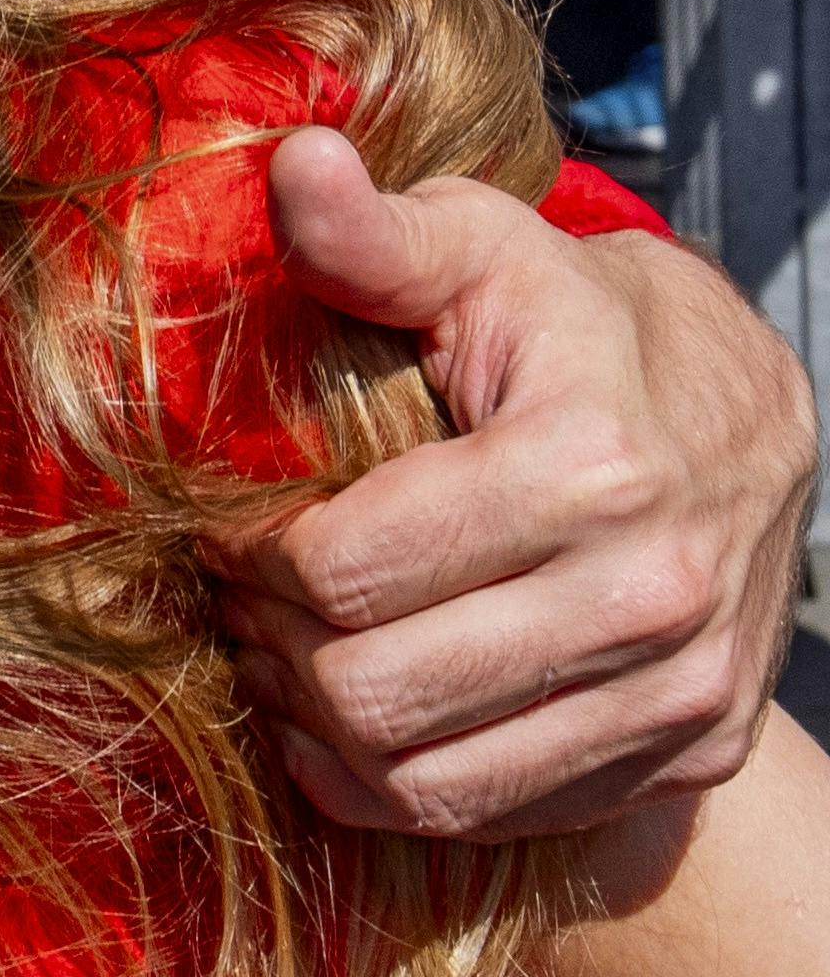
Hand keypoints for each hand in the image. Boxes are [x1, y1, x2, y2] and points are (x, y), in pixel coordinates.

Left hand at [216, 128, 817, 838]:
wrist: (752, 415)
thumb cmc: (583, 321)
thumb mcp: (487, 247)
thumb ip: (379, 232)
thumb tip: (292, 165)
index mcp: (594, 464)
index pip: (350, 569)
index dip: (251, 556)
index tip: (224, 524)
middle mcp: (652, 592)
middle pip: (378, 689)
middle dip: (275, 646)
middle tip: (239, 596)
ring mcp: (680, 690)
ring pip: (428, 777)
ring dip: (321, 727)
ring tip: (283, 653)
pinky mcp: (688, 755)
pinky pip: (496, 811)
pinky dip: (397, 783)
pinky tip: (353, 716)